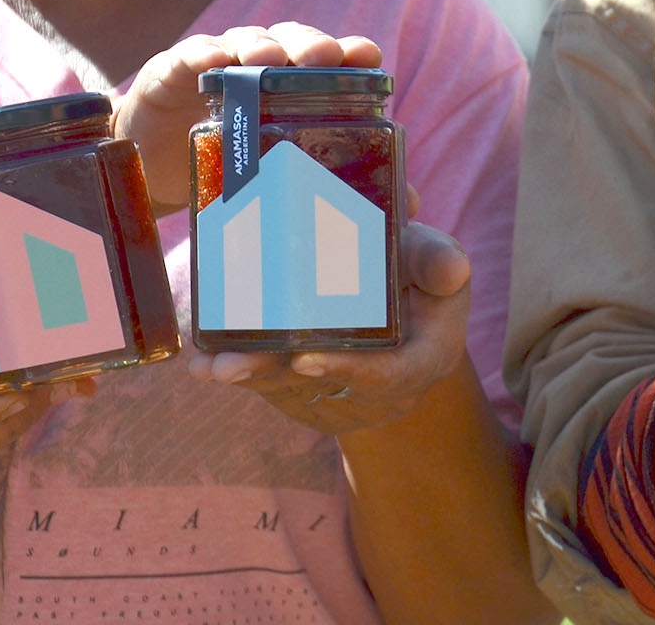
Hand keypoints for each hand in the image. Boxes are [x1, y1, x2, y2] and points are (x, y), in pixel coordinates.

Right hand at [114, 22, 381, 212]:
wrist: (161, 164)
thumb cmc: (239, 160)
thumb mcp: (290, 171)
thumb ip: (347, 182)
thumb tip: (412, 205)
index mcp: (299, 84)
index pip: (332, 61)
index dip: (351, 53)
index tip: (369, 55)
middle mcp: (264, 66)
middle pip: (293, 42)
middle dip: (310, 45)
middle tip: (324, 57)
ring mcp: (220, 65)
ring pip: (245, 42)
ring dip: (260, 46)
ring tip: (269, 60)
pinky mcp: (173, 72)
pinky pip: (190, 55)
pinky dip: (203, 54)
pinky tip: (214, 63)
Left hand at [187, 207, 472, 434]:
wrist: (395, 304)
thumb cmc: (415, 274)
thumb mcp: (433, 261)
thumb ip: (435, 259)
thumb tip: (452, 267)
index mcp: (425, 356)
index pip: (394, 375)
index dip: (352, 370)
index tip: (306, 358)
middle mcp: (381, 387)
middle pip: (326, 385)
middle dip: (274, 374)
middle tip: (231, 365)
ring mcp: (342, 395)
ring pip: (288, 388)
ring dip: (245, 373)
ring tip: (207, 363)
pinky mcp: (307, 394)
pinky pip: (269, 383)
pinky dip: (236, 369)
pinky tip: (201, 359)